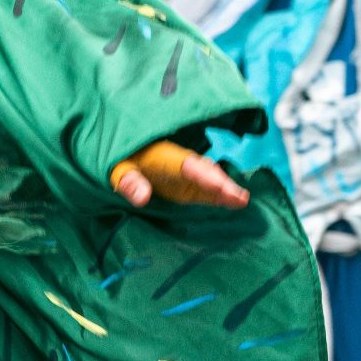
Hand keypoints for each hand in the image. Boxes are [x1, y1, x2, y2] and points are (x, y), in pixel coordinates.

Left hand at [111, 140, 248, 209]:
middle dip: (222, 184)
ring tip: (242, 201)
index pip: (188, 165)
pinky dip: (221, 196)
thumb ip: (129, 182)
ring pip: (211, 180)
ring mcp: (187, 176)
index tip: (220, 187)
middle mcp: (181, 165)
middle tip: (239, 198)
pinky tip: (236, 203)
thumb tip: (142, 198)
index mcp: (165, 157)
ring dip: (226, 189)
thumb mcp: (118, 169)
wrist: (125, 157)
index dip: (205, 175)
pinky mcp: (188, 186)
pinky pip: (208, 190)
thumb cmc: (121, 160)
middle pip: (206, 172)